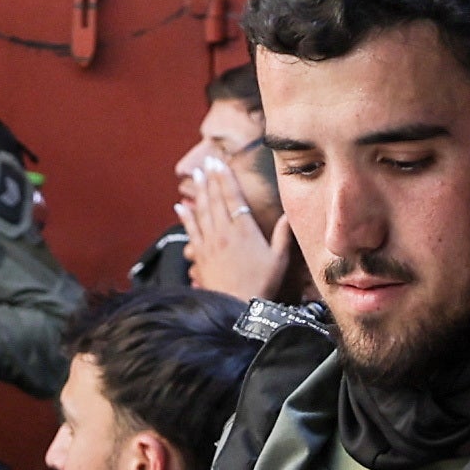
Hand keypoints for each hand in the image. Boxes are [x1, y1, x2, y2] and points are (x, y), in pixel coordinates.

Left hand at [176, 141, 290, 299]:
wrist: (236, 307)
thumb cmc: (261, 285)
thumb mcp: (279, 260)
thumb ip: (283, 235)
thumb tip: (289, 214)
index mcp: (244, 230)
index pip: (232, 196)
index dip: (225, 178)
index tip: (220, 162)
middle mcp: (224, 232)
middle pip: (214, 199)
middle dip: (210, 179)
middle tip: (206, 162)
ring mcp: (209, 243)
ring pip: (201, 211)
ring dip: (198, 192)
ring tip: (195, 175)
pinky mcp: (199, 256)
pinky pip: (190, 231)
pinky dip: (185, 217)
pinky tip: (180, 207)